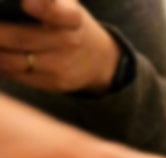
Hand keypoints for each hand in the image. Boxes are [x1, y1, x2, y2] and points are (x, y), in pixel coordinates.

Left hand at [0, 0, 119, 93]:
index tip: (27, 3)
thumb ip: (47, 3)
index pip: (59, 12)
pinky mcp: (52, 83)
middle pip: (21, 38)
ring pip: (11, 60)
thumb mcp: (65, 5)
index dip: (44, 7)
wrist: (96, 59)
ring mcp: (60, 66)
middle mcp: (70, 43)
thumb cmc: (67, 24)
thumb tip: (18, 3)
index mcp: (73, 18)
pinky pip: (15, 74)